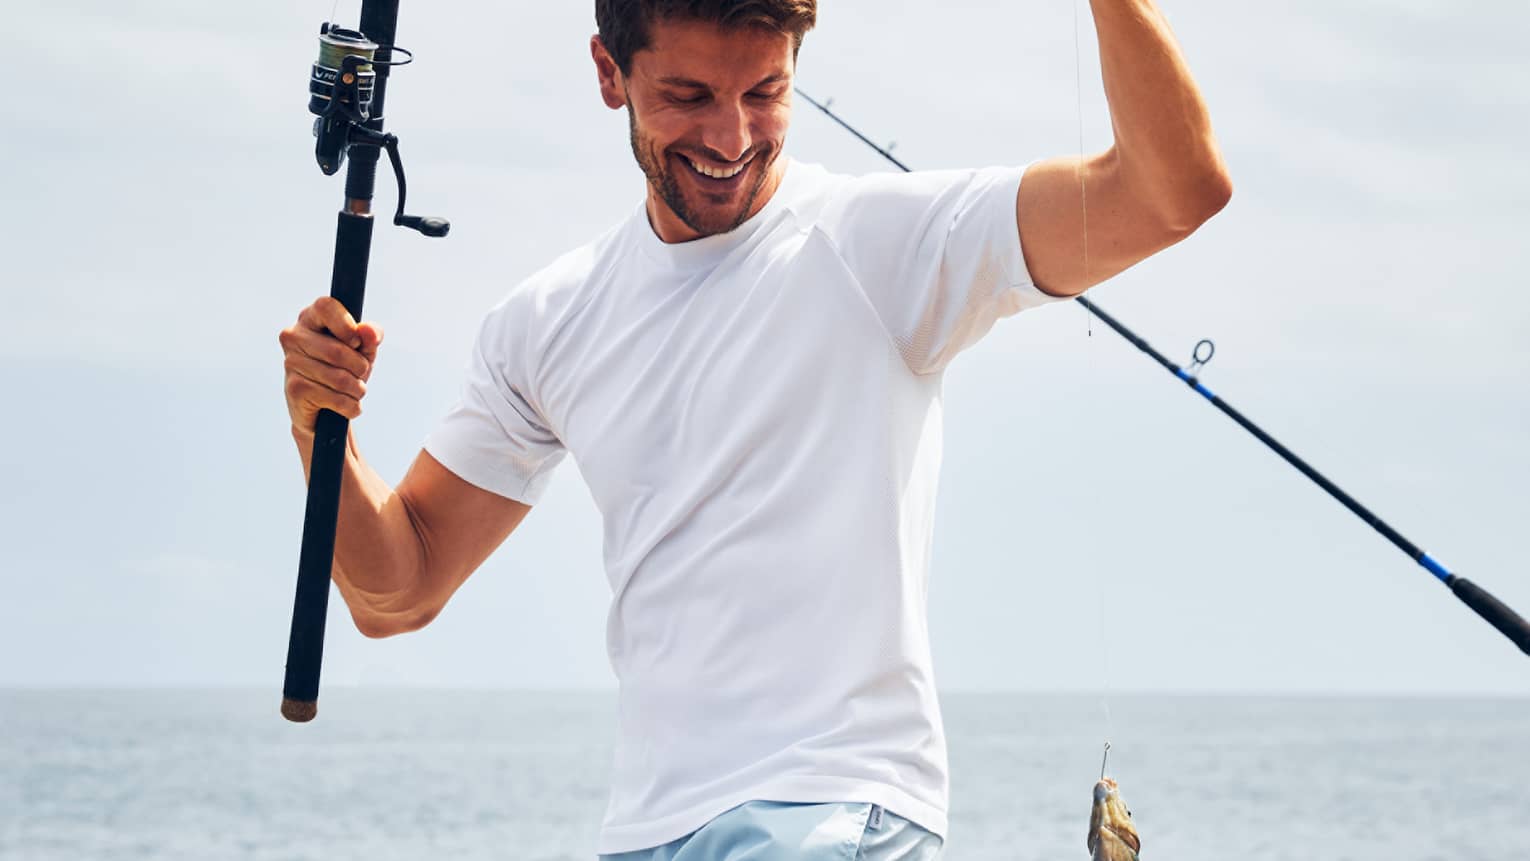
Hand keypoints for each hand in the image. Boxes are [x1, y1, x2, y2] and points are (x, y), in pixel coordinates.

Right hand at [279, 296, 384, 432]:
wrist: (325, 409)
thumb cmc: (345, 369)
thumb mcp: (364, 349)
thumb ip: (371, 335)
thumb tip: (367, 331)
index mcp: (311, 318)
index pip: (326, 306)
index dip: (347, 325)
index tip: (356, 342)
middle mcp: (294, 336)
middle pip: (338, 351)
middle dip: (360, 367)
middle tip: (361, 373)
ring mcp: (290, 362)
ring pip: (339, 378)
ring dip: (358, 389)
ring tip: (355, 390)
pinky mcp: (294, 388)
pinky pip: (335, 398)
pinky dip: (351, 405)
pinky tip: (347, 405)